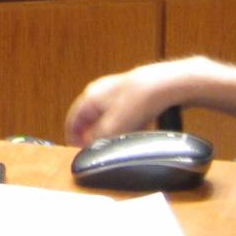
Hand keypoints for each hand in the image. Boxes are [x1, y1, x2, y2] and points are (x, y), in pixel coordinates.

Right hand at [64, 59, 198, 144]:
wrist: (164, 85)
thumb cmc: (137, 101)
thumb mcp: (111, 128)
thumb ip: (96, 139)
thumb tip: (88, 146)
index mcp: (89, 97)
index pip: (72, 120)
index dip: (73, 138)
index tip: (78, 150)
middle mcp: (99, 91)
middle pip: (89, 119)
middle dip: (93, 135)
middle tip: (100, 148)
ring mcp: (116, 91)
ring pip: (107, 116)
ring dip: (111, 131)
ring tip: (121, 141)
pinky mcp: (133, 94)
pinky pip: (123, 114)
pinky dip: (125, 124)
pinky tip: (136, 131)